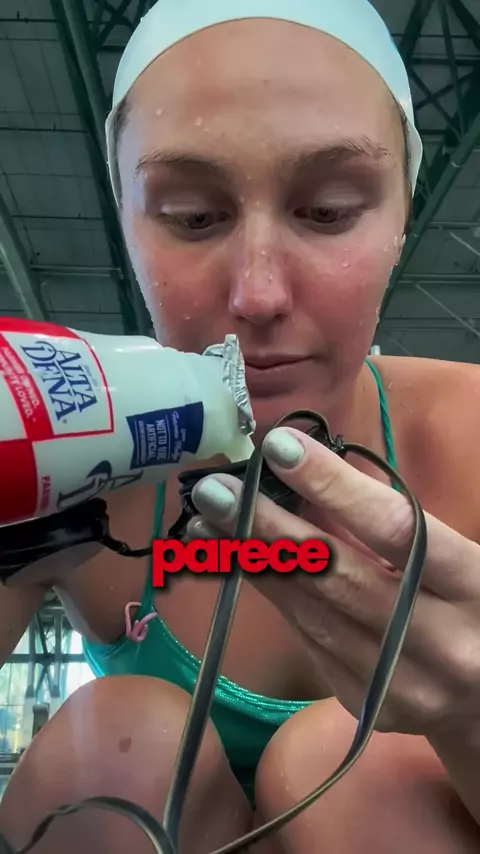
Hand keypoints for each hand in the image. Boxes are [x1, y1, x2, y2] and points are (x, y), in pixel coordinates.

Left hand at [188, 427, 479, 739]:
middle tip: (215, 489)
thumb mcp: (453, 557)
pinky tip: (239, 564)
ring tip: (209, 523)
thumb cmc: (467, 602)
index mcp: (473, 588)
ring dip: (254, 563)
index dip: (334, 487)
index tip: (279, 447)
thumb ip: (390, 525)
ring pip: (313, 614)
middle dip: (269, 528)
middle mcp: (441, 642)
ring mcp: (400, 684)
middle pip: (340, 577)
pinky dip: (274, 597)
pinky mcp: (367, 706)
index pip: (396, 529)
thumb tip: (304, 479)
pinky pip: (310, 640)